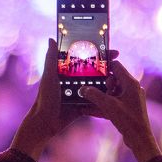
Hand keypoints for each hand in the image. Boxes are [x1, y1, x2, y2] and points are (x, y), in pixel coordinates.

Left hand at [11, 38, 118, 160]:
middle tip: (116, 60)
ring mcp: (79, 92)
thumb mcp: (49, 76)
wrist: (46, 123)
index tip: (107, 47)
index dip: (95, 52)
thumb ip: (51, 59)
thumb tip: (51, 39)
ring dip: (107, 80)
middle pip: (92, 70)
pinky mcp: (83, 104)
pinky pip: (96, 98)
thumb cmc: (44, 98)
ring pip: (96, 84)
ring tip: (117, 76)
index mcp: (65, 72)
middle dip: (104, 65)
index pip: (83, 58)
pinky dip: (104, 95)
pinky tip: (114, 91)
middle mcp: (73, 80)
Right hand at [79, 61, 160, 161]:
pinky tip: (88, 110)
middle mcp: (133, 89)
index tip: (92, 68)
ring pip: (112, 92)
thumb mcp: (108, 105)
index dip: (104, 66)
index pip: (116, 66)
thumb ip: (94, 95)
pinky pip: (114, 103)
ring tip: (86, 99)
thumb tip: (83, 89)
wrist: (140, 140)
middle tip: (91, 90)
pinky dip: (103, 105)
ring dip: (100, 96)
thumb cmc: (128, 120)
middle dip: (101, 85)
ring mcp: (131, 99)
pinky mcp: (128, 109)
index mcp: (131, 83)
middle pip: (113, 79)